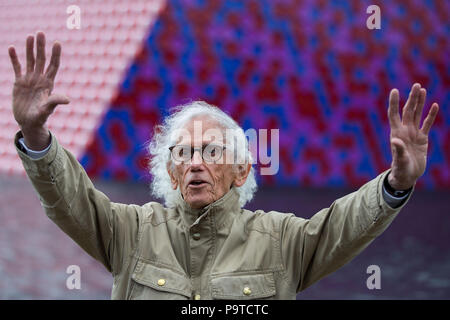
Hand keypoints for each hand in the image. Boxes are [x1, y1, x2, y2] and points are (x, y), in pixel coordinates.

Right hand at [8, 31, 68, 149]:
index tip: (57, 43)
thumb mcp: (47, 110)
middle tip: (41, 32)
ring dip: (29, 48)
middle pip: (41, 59)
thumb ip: (55, 102)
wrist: (29, 122)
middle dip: (41, 46)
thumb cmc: (40, 117)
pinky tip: (12, 48)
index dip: (55, 55)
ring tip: (30, 36)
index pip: (53, 66)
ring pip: (30, 61)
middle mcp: (40, 79)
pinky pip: (17, 68)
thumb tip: (68, 100)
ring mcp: (30, 80)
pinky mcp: (19, 83)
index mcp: (48, 84)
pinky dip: (14, 58)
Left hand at [387, 83, 438, 189]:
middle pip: (408, 110)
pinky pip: (426, 124)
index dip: (394, 102)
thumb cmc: (401, 169)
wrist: (407, 176)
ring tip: (422, 89)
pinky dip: (430, 115)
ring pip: (417, 114)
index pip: (394, 114)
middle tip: (416, 85)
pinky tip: (434, 105)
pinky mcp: (422, 138)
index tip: (394, 90)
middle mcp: (404, 131)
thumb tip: (395, 141)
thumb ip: (398, 150)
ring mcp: (413, 133)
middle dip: (412, 98)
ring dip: (420, 102)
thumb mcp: (400, 161)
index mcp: (396, 133)